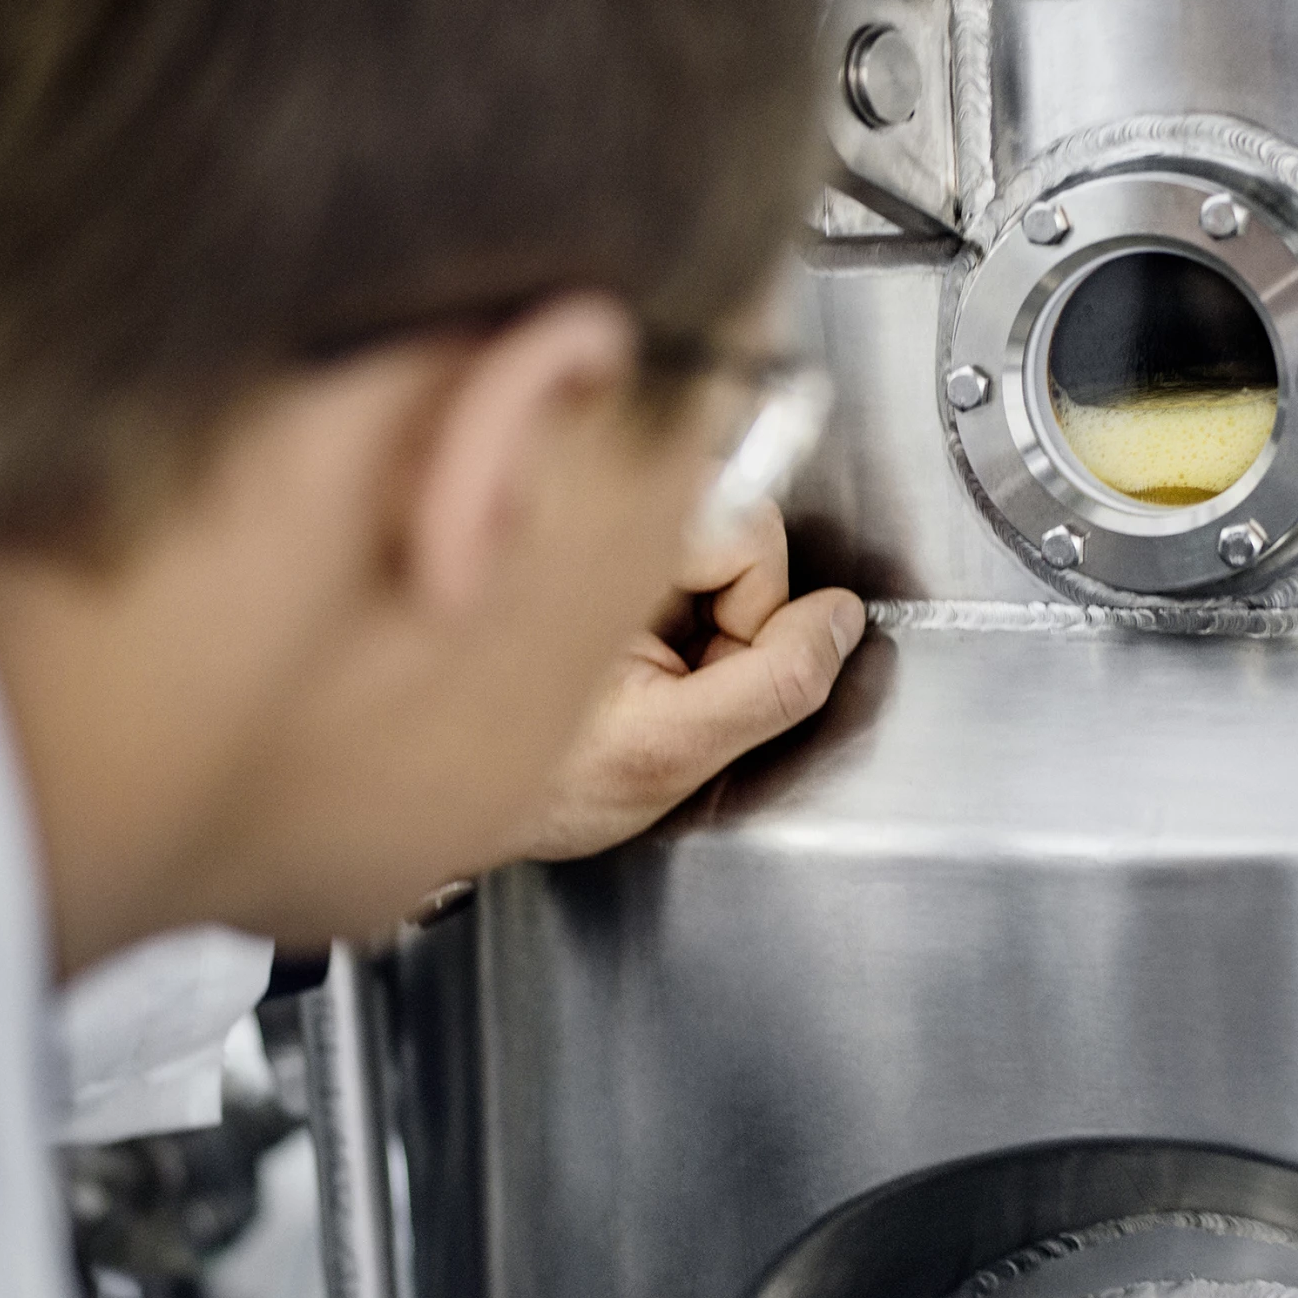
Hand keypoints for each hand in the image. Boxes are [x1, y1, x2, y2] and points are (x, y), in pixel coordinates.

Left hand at [511, 502, 865, 861]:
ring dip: (705, 609)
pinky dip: (678, 603)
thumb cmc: (545, 782)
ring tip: (643, 670)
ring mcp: (586, 515)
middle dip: (732, 607)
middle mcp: (585, 509)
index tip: (703, 674)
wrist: (456, 788)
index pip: (748, 530)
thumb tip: (840, 617)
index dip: (753, 611)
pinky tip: (629, 652)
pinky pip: (683, 543)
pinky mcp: (588, 530)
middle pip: (736, 519)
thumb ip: (773, 686)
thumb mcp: (673, 753)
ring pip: (715, 529)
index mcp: (596, 548)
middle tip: (671, 679)